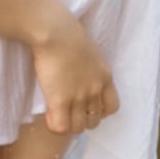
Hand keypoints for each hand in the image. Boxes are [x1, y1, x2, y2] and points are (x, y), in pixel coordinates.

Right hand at [31, 16, 119, 134]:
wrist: (55, 31)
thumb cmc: (65, 31)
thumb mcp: (86, 49)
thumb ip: (86, 63)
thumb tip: (75, 65)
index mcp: (104, 76)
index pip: (112, 107)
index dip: (98, 110)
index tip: (85, 105)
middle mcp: (95, 90)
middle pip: (94, 120)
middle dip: (81, 119)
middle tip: (67, 110)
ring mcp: (79, 97)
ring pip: (79, 127)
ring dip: (68, 123)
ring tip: (56, 114)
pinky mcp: (61, 100)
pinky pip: (61, 127)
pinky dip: (55, 125)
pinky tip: (48, 115)